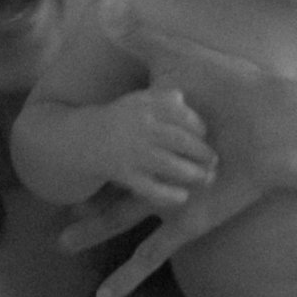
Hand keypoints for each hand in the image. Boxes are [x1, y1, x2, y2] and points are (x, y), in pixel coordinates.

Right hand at [61, 26, 296, 296]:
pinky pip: (153, 254)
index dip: (96, 156)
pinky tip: (106, 296)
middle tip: (58, 210)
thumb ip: (144, 38)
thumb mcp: (179, 59)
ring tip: (63, 243)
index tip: (72, 159)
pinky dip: (129, 275)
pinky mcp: (185, 220)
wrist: (274, 124)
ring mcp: (175, 198)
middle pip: (117, 189)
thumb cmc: (233, 89)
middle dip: (89, 203)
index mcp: (165, 138)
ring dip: (95, 232)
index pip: (123, 148)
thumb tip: (112, 2)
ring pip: (124, 218)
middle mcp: (167, 169)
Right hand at [98, 87, 215, 207]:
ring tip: (207, 179)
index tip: (205, 135)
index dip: (198, 126)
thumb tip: (183, 99)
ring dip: (192, 173)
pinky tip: (182, 197)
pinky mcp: (124, 174)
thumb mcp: (136, 102)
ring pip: (169, 165)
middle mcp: (140, 128)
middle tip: (214, 161)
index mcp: (145, 107)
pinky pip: (150, 187)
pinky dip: (168, 194)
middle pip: (180, 140)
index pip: (181, 114)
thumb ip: (160, 99)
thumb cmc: (118, 121)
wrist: (82, 140)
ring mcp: (132, 152)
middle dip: (202, 152)